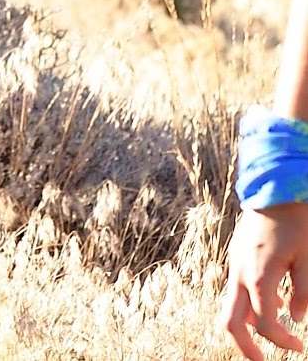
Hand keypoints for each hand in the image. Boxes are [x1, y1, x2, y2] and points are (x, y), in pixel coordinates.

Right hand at [222, 203, 307, 359]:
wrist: (273, 187)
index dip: (282, 341)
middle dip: (245, 347)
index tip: (301, 347)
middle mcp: (240, 272)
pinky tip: (276, 300)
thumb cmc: (296, 222)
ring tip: (275, 332)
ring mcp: (234, 262)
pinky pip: (237, 287)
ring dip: (250, 324)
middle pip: (230, 321)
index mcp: (258, 276)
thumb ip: (305, 292)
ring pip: (232, 305)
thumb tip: (295, 319)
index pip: (264, 324)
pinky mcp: (236, 254)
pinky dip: (251, 303)